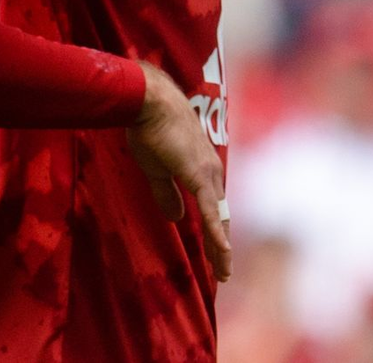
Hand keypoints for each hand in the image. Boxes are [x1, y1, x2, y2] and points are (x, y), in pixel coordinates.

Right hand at [127, 62, 230, 282]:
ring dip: (220, 246)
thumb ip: (167, 193)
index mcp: (201, 168)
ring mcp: (208, 174)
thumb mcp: (156, 166)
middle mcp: (210, 171)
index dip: (214, 229)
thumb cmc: (150, 126)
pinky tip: (221, 253)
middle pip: (219, 215)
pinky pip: (211, 212)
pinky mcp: (199, 177)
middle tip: (221, 270)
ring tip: (222, 271)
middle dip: (220, 244)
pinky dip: (217, 234)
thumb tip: (177, 218)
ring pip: (218, 218)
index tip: (215, 252)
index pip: (211, 205)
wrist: (150, 101)